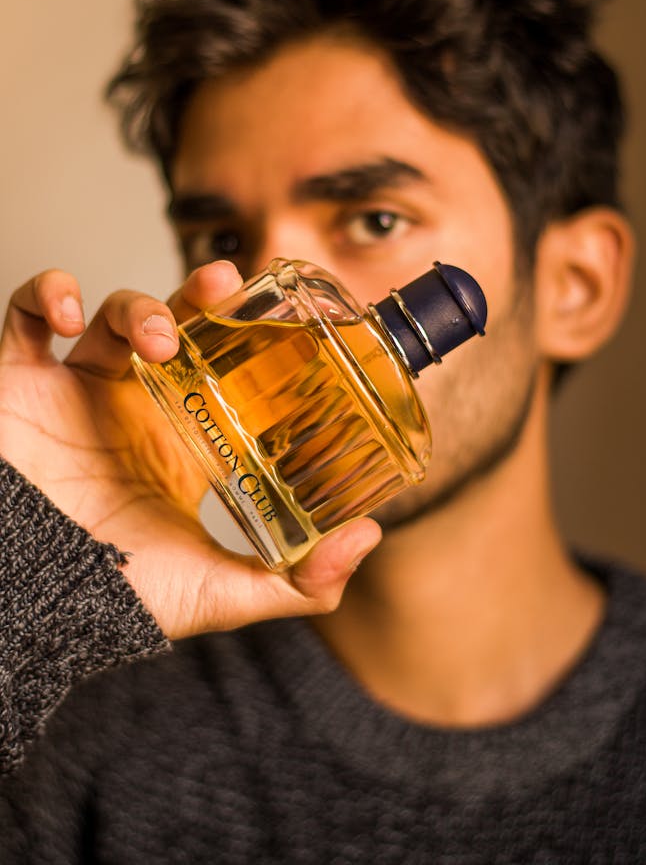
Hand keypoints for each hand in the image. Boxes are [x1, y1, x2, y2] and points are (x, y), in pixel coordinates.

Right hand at [0, 263, 380, 637]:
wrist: (26, 604)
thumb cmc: (111, 598)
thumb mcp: (216, 592)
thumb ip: (293, 581)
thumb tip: (367, 538)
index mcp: (183, 442)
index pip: (227, 372)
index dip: (254, 339)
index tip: (287, 320)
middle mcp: (136, 406)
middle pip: (178, 325)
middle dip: (203, 295)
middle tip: (229, 284)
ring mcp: (79, 389)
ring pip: (114, 313)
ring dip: (138, 306)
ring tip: (158, 337)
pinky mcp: (22, 380)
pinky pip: (28, 313)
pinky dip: (49, 294)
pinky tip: (73, 314)